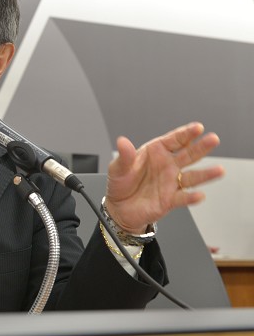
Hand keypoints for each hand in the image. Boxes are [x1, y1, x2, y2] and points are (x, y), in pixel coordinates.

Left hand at [105, 122, 223, 234]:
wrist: (119, 208)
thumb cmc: (121, 183)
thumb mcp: (117, 168)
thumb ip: (124, 156)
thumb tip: (122, 142)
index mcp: (156, 152)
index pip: (174, 140)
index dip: (186, 133)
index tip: (197, 128)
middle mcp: (168, 165)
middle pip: (188, 154)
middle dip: (201, 147)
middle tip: (213, 139)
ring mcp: (171, 182)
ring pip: (192, 176)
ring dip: (206, 173)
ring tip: (218, 170)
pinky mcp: (170, 200)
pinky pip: (183, 198)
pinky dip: (191, 197)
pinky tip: (198, 195)